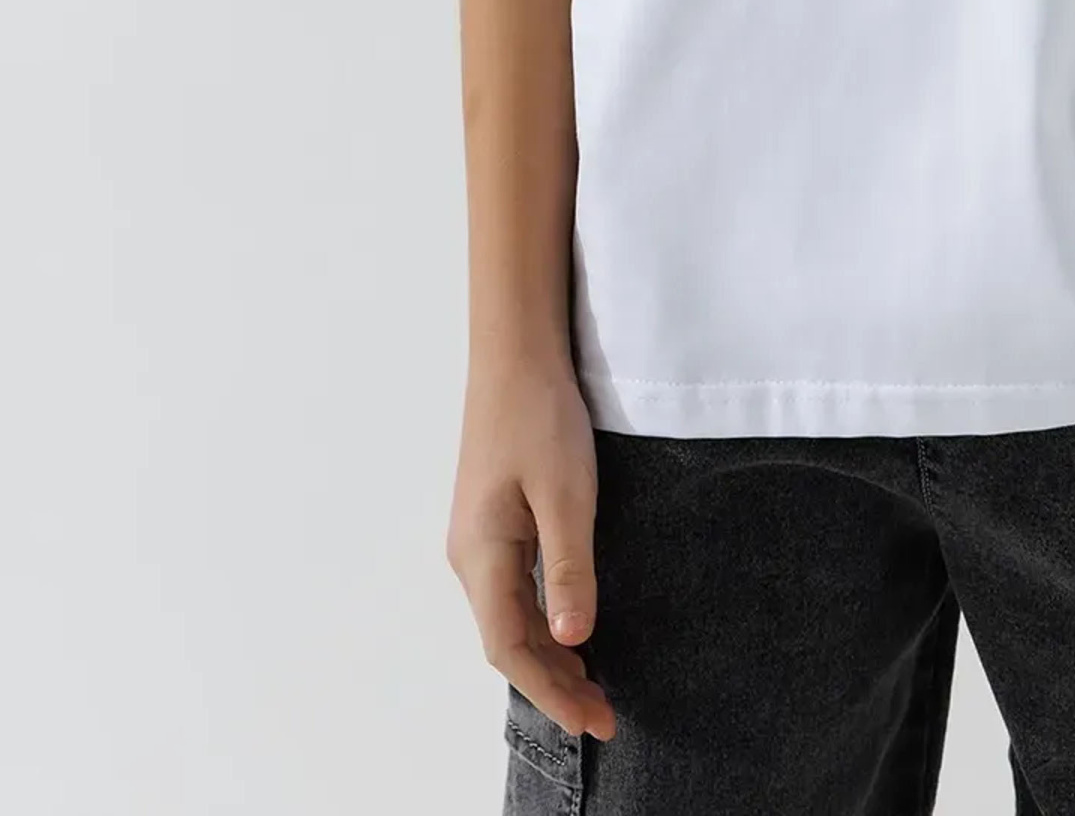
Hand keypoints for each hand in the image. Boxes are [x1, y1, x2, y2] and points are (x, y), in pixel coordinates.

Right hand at [448, 358, 618, 743]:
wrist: (515, 353)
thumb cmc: (539, 415)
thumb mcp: (566, 494)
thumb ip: (569, 569)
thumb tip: (572, 641)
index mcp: (482, 555)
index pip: (511, 650)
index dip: (552, 692)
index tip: (594, 721)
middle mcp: (470, 556)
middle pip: (508, 641)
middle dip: (554, 684)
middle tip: (604, 716)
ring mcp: (477, 538)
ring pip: (510, 618)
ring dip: (548, 656)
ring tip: (591, 687)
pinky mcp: (491, 521)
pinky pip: (513, 591)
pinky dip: (541, 622)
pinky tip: (568, 630)